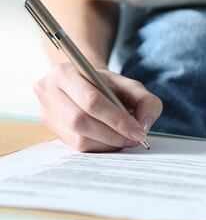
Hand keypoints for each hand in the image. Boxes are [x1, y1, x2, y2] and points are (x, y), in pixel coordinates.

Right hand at [34, 63, 162, 151]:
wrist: (86, 84)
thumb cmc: (108, 85)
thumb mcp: (130, 86)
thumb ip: (146, 101)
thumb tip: (144, 125)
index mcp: (65, 72)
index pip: (92, 101)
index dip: (117, 119)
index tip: (139, 132)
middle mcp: (48, 90)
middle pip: (81, 121)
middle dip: (113, 134)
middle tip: (134, 139)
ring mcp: (46, 112)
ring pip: (78, 138)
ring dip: (106, 144)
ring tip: (126, 140)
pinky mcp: (50, 129)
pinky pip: (76, 146)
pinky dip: (98, 147)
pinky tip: (112, 142)